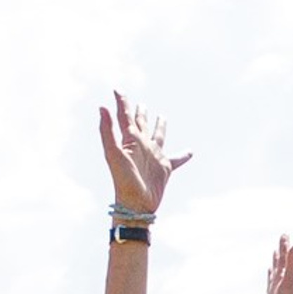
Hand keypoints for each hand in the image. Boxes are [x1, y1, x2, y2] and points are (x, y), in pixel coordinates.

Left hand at [100, 94, 187, 221]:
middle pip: (141, 124)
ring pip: (159, 136)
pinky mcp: (165, 168)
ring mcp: (154, 156)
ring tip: (162, 117)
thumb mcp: (113, 152)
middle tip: (141, 103)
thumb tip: (102, 107)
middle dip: (140, 113)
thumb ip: (107, 130)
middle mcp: (142, 145)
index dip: (121, 102)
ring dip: (160, 126)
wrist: (136, 203)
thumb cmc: (123, 180)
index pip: (125, 116)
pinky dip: (183, 156)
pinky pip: (177, 159)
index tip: (117, 89)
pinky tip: (190, 152)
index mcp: (130, 140)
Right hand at [253, 237, 292, 293]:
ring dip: (269, 277)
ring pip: (269, 286)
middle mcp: (278, 290)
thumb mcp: (288, 282)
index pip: (283, 261)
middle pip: (277, 270)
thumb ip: (292, 263)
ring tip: (268, 270)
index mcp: (283, 282)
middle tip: (277, 248)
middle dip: (277, 258)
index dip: (284, 248)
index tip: (285, 235)